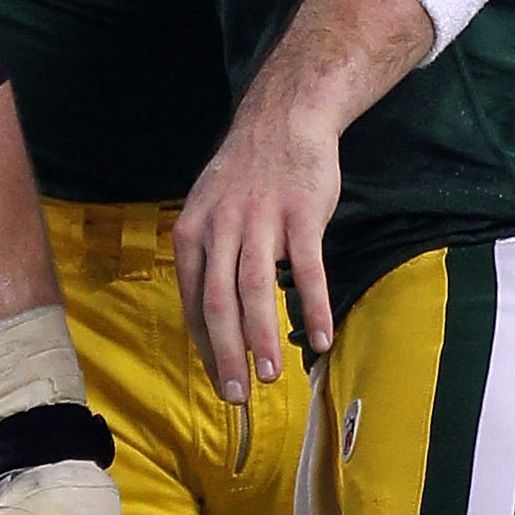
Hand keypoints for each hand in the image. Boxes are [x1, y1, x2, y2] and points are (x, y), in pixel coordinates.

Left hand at [174, 87, 343, 399]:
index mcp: (193, 232)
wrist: (284, 119)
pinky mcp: (301, 214)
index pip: (194, 301)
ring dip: (263, 338)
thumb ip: (207, 257)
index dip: (206, 345)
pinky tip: (321, 337)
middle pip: (220, 303)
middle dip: (227, 354)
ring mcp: (261, 220)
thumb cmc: (247, 175)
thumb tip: (210, 315)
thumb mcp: (208, 210)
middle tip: (238, 394)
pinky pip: (307, 269)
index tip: (219, 377)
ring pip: (256, 290)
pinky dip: (313, 306)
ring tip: (272, 376)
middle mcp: (221, 228)